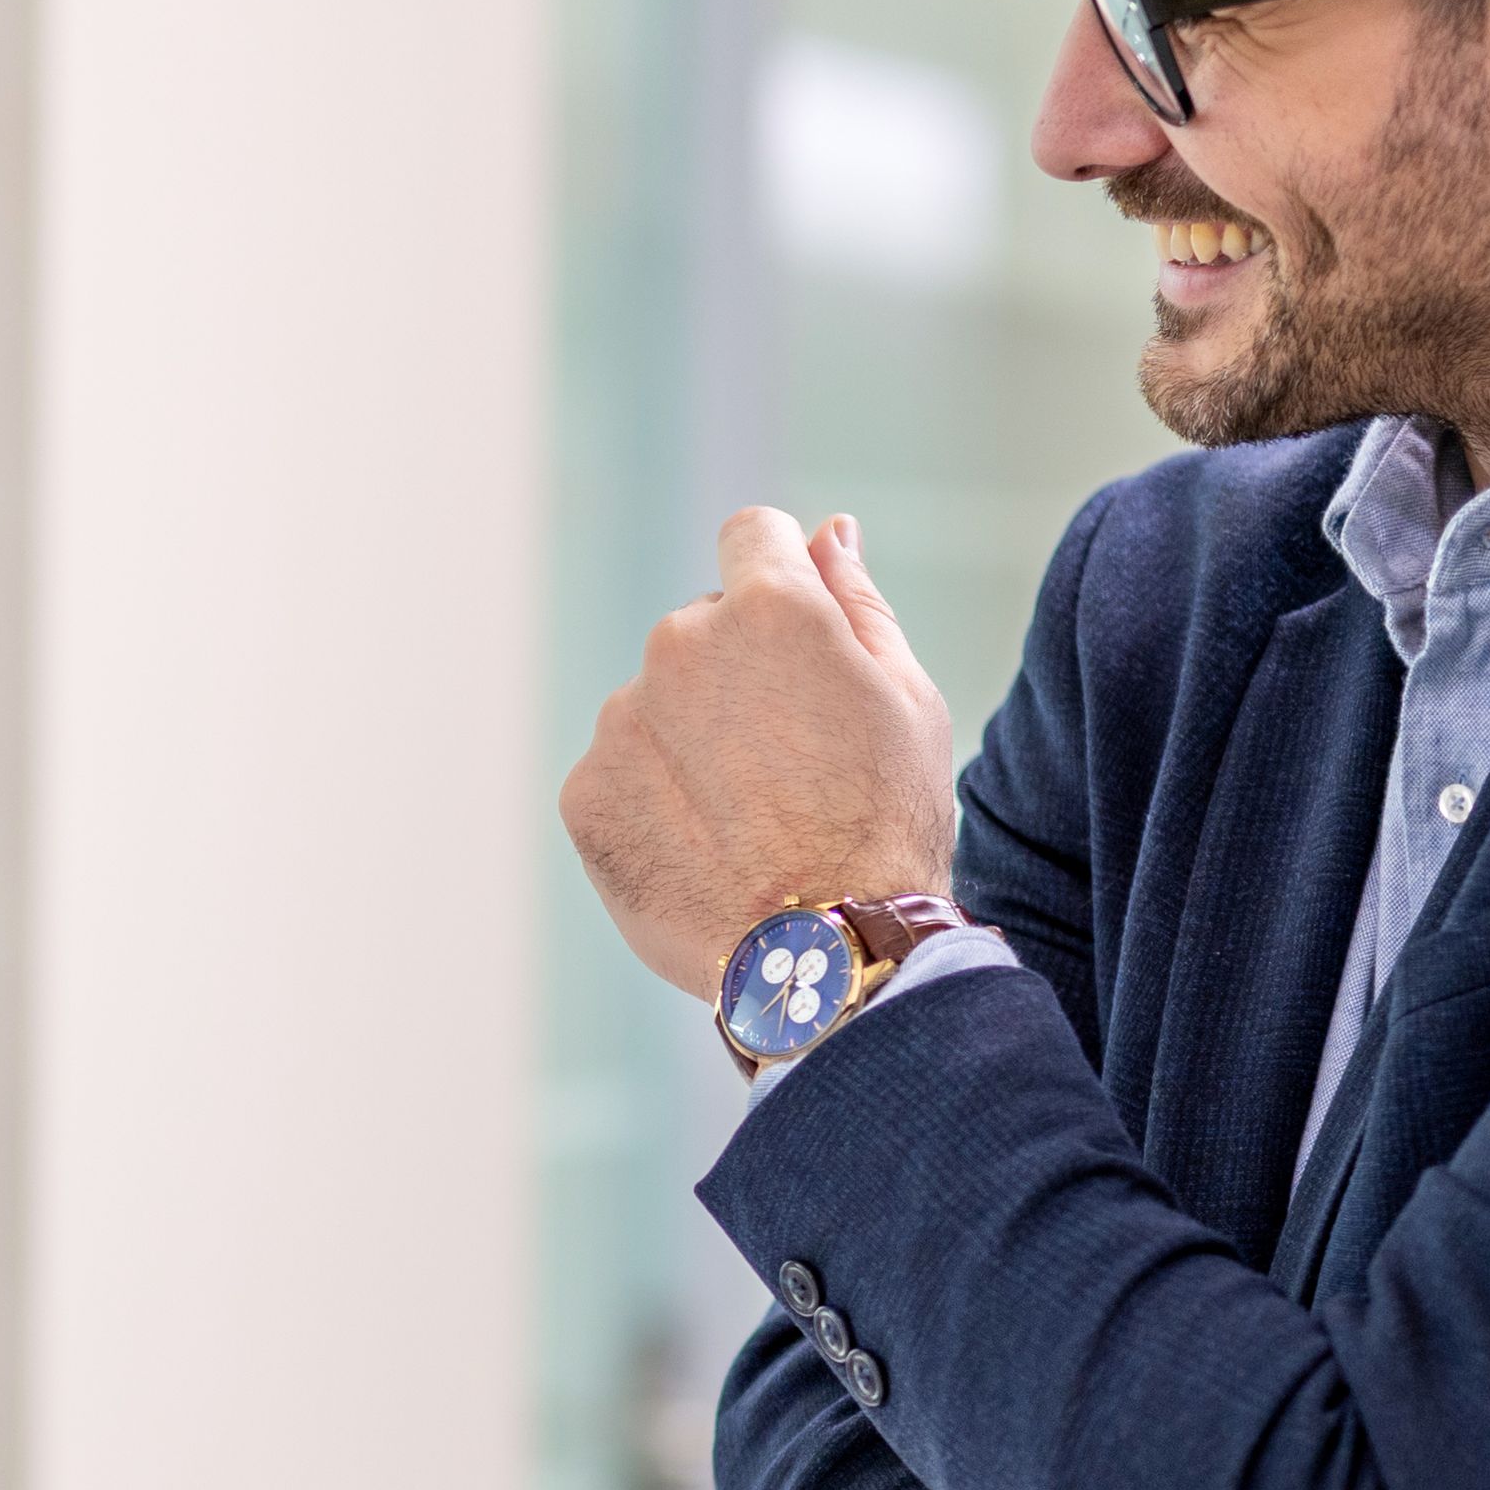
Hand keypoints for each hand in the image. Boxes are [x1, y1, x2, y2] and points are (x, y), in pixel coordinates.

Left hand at [557, 510, 968, 1001]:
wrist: (826, 958)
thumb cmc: (888, 824)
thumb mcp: (905, 698)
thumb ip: (856, 601)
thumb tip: (828, 531)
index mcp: (769, 607)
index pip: (752, 536)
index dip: (780, 580)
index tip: (797, 641)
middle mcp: (680, 646)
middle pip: (701, 631)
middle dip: (737, 675)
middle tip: (791, 766)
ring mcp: (622, 721)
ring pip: (655, 707)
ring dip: (689, 743)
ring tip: (749, 823)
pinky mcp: (585, 792)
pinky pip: (618, 774)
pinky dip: (651, 803)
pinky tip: (705, 852)